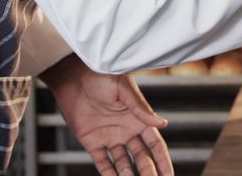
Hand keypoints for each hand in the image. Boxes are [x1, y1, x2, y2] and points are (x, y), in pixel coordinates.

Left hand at [41, 54, 172, 175]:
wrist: (72, 75)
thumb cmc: (101, 75)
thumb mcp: (124, 90)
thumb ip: (141, 109)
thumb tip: (163, 124)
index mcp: (138, 118)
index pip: (154, 144)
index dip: (162, 160)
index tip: (169, 175)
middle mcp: (126, 130)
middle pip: (141, 157)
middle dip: (148, 172)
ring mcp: (109, 137)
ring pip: (123, 163)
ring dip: (129, 175)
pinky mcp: (91, 141)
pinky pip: (102, 162)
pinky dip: (108, 174)